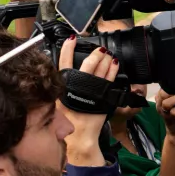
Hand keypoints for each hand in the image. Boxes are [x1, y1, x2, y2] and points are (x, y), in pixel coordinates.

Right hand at [57, 38, 116, 166]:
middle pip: (87, 65)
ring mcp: (90, 92)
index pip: (63, 63)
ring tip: (109, 54)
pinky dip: (113, 70)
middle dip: (94, 54)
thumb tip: (65, 74)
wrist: (78, 136)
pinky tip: (115, 64)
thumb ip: (61, 88)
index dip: (67, 49)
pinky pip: (109, 80)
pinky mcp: (102, 97)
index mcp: (63, 86)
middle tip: (99, 49)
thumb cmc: (67, 121)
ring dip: (105, 60)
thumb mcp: (59, 102)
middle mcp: (76, 87)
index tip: (71, 39)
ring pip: (100, 70)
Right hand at [156, 90, 174, 136]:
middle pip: (162, 95)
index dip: (169, 87)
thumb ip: (174, 95)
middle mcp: (160, 107)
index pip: (161, 91)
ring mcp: (165, 113)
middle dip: (172, 91)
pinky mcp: (172, 118)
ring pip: (166, 103)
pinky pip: (174, 112)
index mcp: (160, 101)